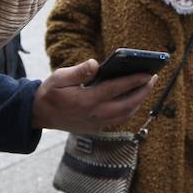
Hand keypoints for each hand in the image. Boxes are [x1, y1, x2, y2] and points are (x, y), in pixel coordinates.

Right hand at [32, 60, 155, 132]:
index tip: (148, 73)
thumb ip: (78, 72)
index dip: (134, 81)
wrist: (39, 115)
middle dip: (143, 92)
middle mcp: (94, 114)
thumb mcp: (58, 77)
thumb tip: (96, 63)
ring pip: (125, 115)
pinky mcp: (96, 128)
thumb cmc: (50, 92)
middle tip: (153, 78)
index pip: (116, 89)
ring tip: (146, 87)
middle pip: (127, 105)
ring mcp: (96, 123)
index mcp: (86, 100)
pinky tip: (134, 99)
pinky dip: (129, 110)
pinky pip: (118, 121)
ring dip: (139, 102)